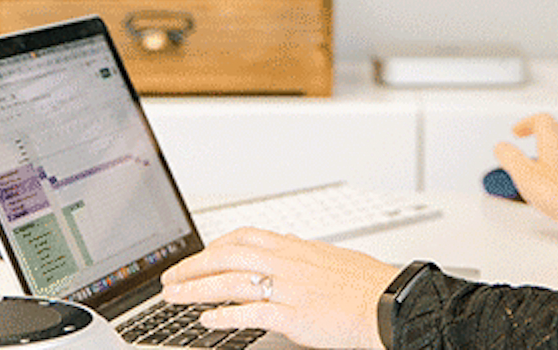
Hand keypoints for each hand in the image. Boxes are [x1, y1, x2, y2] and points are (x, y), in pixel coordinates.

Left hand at [161, 226, 399, 349]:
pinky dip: (224, 315)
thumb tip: (287, 243)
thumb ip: (302, 251)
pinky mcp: (292, 314)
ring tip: (175, 297)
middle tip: (171, 278)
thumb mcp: (328, 256)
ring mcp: (287, 287)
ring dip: (197, 288)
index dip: (215, 246)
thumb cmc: (363, 282)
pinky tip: (207, 320)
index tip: (198, 256)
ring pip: (231, 281)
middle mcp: (287, 262)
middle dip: (194, 266)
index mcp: (294, 246)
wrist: (386, 301)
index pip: (243, 237)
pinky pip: (250, 312)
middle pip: (228, 255)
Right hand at [494, 113, 557, 246]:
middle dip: (541, 128)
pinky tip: (556, 174)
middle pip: (556, 126)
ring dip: (552, 143)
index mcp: (553, 140)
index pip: (541, 119)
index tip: (516, 132)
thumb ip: (510, 158)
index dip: (526, 123)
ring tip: (541, 153)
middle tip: (530, 135)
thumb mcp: (524, 175)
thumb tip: (501, 148)